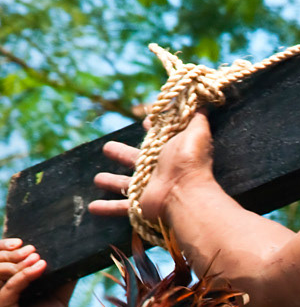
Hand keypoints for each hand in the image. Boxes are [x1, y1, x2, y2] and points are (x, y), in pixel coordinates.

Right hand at [0, 239, 71, 306]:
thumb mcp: (56, 298)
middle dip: (12, 253)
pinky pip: (10, 288)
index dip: (5, 249)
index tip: (21, 243)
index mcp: (6, 286)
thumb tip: (72, 261)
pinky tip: (39, 267)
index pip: (1, 262)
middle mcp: (0, 291)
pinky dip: (25, 275)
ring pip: (0, 272)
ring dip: (17, 261)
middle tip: (31, 247)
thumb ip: (61, 280)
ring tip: (36, 256)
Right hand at [89, 111, 214, 225]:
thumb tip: (201, 98)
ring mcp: (148, 187)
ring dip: (111, 181)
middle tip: (107, 148)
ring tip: (97, 179)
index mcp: (167, 150)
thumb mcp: (196, 131)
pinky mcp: (140, 204)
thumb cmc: (190, 161)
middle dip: (121, 153)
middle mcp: (157, 168)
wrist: (186, 194)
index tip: (145, 121)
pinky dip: (106, 208)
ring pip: (124, 183)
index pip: (157, 137)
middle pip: (135, 159)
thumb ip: (196, 115)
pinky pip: (120, 207)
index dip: (151, 128)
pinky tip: (92, 207)